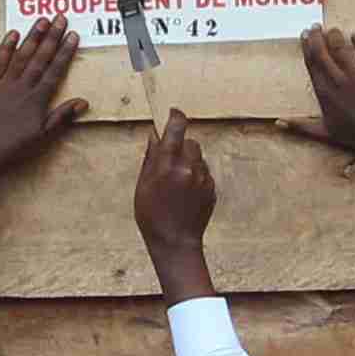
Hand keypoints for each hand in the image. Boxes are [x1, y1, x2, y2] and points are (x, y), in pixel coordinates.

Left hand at [0, 21, 88, 202]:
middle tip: (61, 18)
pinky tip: (12, 34)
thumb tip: (83, 102)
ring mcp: (4, 84)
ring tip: (42, 20)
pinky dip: (6, 47)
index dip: (65, 52)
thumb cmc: (14, 147)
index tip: (73, 36)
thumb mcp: (43, 136)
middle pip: (40, 57)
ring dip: (32, 37)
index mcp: (37, 99)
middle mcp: (22, 87)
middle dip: (52, 37)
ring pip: (21, 55)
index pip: (55, 70)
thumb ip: (62, 116)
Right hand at [132, 109, 216, 283]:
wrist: (175, 243)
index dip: (176, 116)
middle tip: (169, 162)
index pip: (177, 128)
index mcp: (168, 164)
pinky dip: (195, 176)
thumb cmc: (152, 216)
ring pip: (198, 157)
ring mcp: (203, 179)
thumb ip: (150, 158)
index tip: (174, 112)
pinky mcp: (212, 189)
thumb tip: (155, 135)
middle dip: (181, 146)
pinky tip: (185, 194)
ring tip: (176, 183)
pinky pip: (204, 173)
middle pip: (190, 142)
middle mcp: (188, 168)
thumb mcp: (142, 186)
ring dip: (189, 161)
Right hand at [281, 27, 354, 172]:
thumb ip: (298, 126)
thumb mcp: (322, 132)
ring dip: (335, 36)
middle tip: (315, 26)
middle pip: (323, 53)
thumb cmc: (351, 138)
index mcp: (324, 93)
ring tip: (333, 30)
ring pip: (341, 49)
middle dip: (317, 37)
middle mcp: (337, 81)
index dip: (306, 47)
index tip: (304, 35)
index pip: (311, 64)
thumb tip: (277, 124)